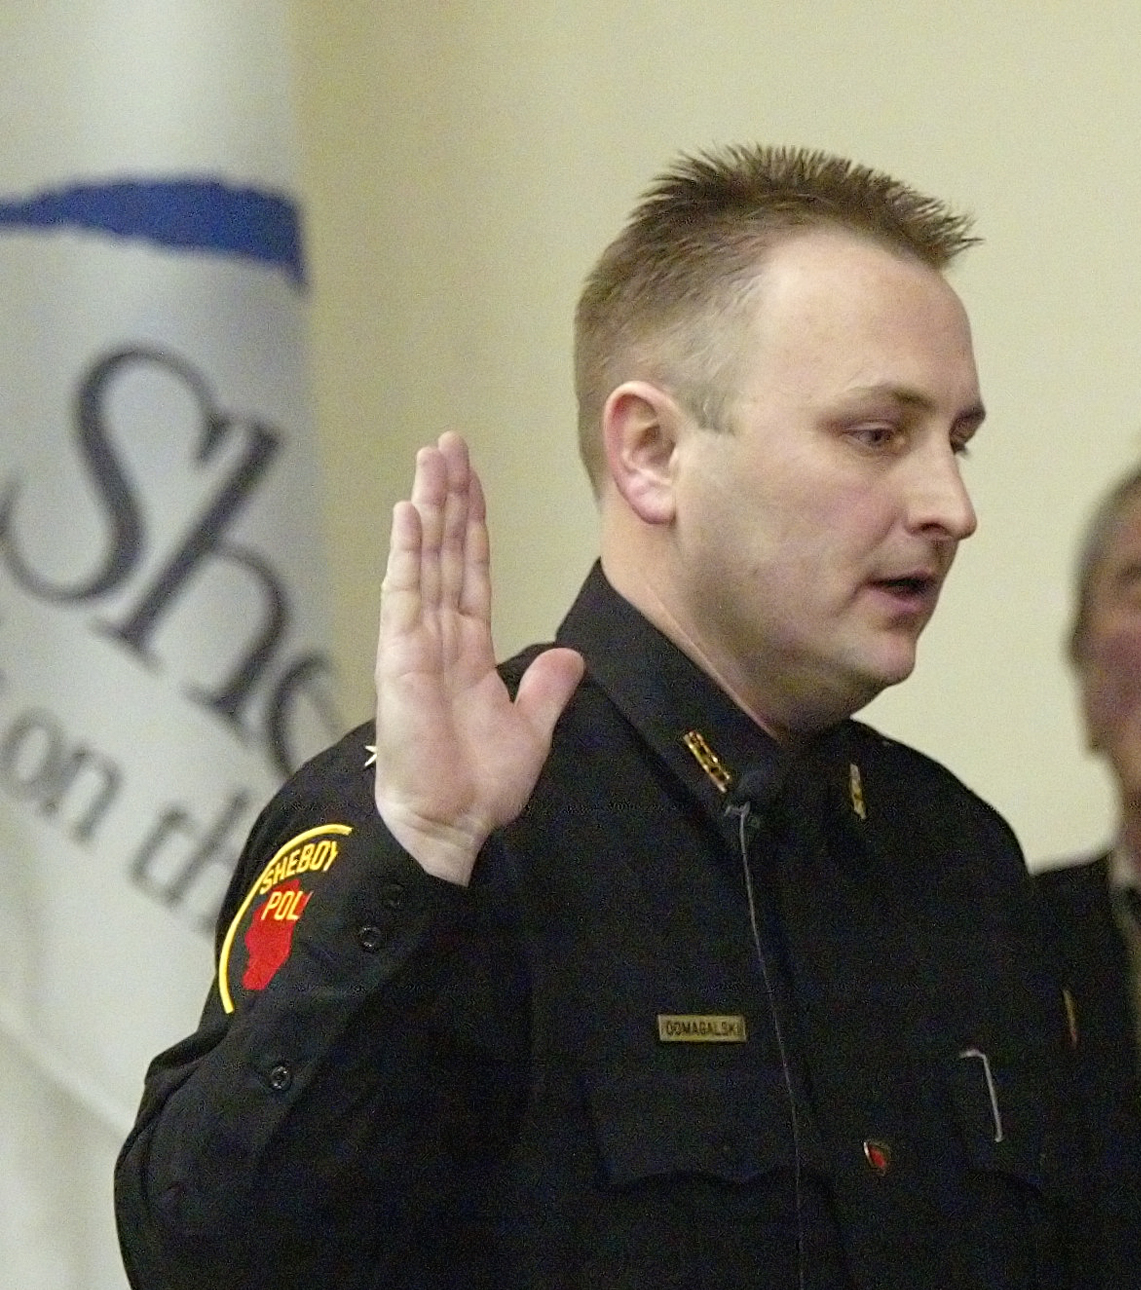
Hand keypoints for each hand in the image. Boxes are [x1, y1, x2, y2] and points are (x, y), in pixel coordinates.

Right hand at [373, 433, 583, 884]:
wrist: (450, 825)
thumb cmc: (478, 785)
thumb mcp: (530, 727)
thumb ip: (547, 687)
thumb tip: (569, 655)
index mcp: (467, 649)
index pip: (471, 571)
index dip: (473, 524)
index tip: (471, 478)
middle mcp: (438, 636)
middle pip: (446, 552)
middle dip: (449, 497)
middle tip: (448, 443)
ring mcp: (415, 643)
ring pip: (425, 560)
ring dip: (428, 508)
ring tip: (430, 458)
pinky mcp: (402, 659)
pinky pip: (404, 595)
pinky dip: (407, 553)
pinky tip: (408, 513)